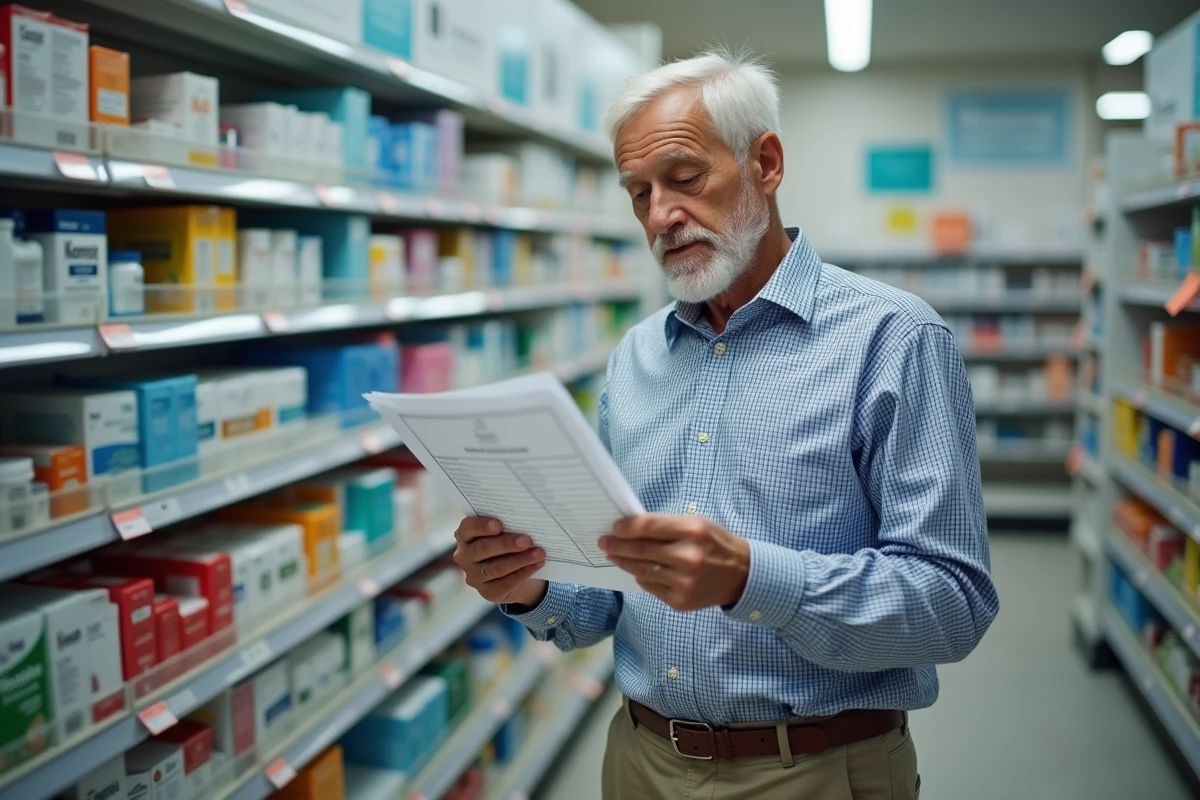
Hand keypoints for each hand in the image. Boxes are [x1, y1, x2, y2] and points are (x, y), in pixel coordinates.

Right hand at [453, 516, 547, 606]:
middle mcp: (464, 557)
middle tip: (527, 540)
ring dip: (519, 560)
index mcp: (465, 536)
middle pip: (482, 549)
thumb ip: (507, 527)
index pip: (467, 528)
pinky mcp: (487, 592)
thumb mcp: (504, 533)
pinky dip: (524, 573)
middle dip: (506, 544)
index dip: (481, 526)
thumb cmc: (507, 545)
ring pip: (495, 568)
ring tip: (538, 553)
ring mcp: (474, 577)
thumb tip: (524, 522)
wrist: (514, 574)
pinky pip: (505, 583)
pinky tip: (537, 564)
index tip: (499, 524)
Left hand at [599, 514, 749, 611]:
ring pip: (641, 571)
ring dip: (623, 562)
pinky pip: (650, 587)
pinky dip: (642, 577)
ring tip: (613, 555)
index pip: (649, 527)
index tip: (614, 528)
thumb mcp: (696, 524)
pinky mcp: (680, 601)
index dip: (627, 527)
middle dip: (617, 546)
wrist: (741, 575)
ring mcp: (684, 582)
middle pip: (641, 551)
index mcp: (692, 532)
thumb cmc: (715, 543)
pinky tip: (638, 570)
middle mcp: (688, 558)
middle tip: (604, 542)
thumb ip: (666, 525)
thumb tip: (631, 528)